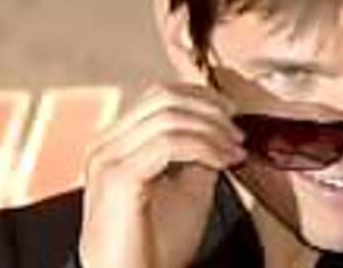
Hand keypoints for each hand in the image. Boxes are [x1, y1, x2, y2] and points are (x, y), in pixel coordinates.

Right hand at [78, 83, 245, 267]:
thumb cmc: (154, 245)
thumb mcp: (187, 188)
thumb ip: (199, 153)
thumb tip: (223, 128)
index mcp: (116, 143)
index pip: (159, 96)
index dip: (201, 97)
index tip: (232, 112)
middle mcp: (106, 144)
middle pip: (163, 97)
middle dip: (209, 107)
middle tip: (236, 129)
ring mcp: (108, 157)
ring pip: (168, 116)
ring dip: (211, 128)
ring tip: (234, 148)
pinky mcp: (118, 176)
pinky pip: (169, 143)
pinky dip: (204, 146)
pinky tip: (223, 161)